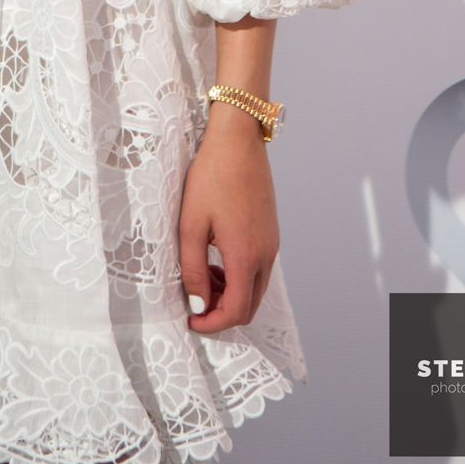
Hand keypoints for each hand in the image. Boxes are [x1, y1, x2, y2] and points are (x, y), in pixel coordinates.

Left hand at [178, 102, 279, 334]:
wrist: (238, 139)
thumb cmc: (212, 176)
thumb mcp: (192, 224)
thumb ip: (193, 269)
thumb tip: (198, 304)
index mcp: (246, 256)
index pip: (236, 311)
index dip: (213, 324)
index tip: (191, 321)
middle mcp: (266, 254)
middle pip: (250, 306)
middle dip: (222, 312)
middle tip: (195, 302)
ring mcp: (272, 242)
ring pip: (256, 288)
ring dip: (231, 293)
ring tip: (203, 275)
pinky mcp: (272, 231)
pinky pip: (259, 267)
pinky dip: (240, 276)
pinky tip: (218, 257)